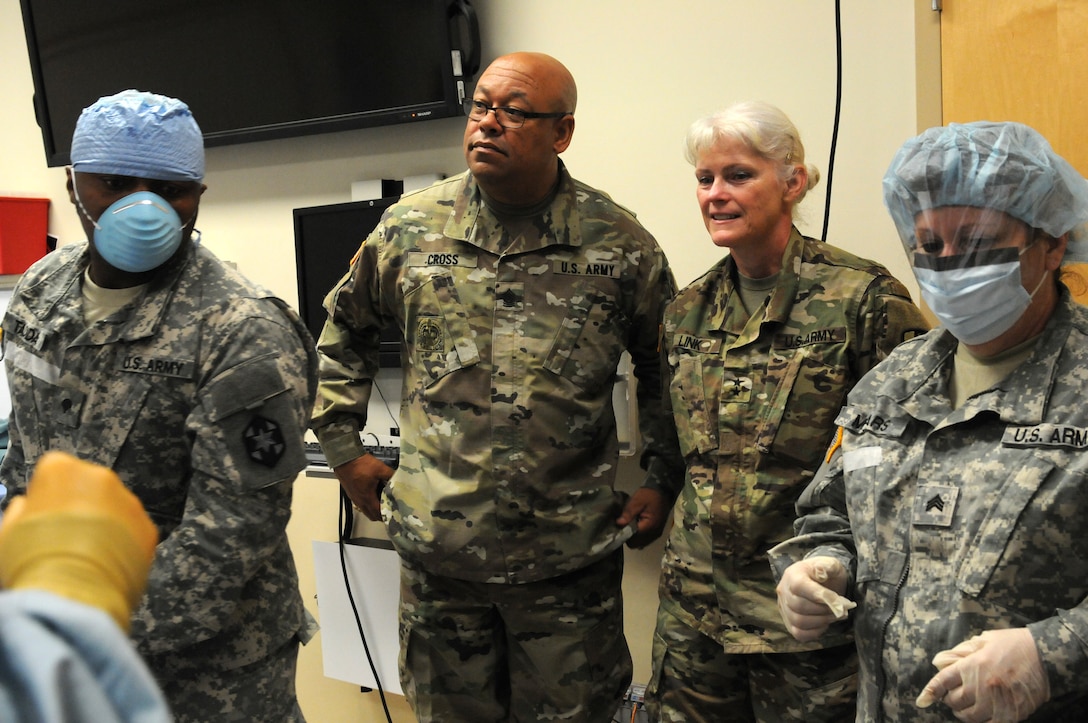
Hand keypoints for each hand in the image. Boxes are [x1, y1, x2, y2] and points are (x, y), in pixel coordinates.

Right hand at [0, 451, 157, 629]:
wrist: (72, 594)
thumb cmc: (32, 563)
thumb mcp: (7, 534)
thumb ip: (19, 512)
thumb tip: (26, 507)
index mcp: (60, 470)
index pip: (56, 470)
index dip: (48, 496)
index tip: (44, 516)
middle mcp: (100, 478)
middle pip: (90, 487)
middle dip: (81, 507)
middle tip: (67, 538)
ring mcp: (129, 502)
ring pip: (115, 508)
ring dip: (105, 525)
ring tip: (87, 555)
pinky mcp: (148, 527)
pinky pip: (134, 531)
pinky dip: (124, 544)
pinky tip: (106, 564)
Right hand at [333, 453, 394, 520]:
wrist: (345, 458)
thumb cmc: (360, 464)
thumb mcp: (380, 469)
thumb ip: (391, 475)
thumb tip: (400, 479)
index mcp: (367, 497)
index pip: (378, 514)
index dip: (386, 516)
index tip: (393, 514)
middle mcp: (359, 500)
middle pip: (371, 515)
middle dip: (380, 515)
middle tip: (389, 509)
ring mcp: (354, 497)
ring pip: (365, 510)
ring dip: (373, 509)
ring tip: (382, 502)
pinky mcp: (351, 493)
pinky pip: (360, 503)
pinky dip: (367, 503)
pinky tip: (373, 494)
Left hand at [615, 487, 670, 548]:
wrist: (663, 491)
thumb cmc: (649, 495)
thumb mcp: (637, 500)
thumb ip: (628, 512)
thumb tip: (619, 523)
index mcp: (649, 526)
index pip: (632, 538)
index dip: (624, 533)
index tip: (618, 526)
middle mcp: (654, 534)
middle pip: (636, 544)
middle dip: (628, 536)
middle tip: (623, 525)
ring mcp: (656, 534)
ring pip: (640, 543)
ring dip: (633, 537)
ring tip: (629, 525)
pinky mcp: (656, 532)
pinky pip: (645, 540)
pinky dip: (639, 536)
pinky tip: (636, 526)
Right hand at [776, 556, 854, 641]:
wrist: (822, 582)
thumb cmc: (827, 573)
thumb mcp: (831, 564)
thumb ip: (827, 567)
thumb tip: (821, 572)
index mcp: (792, 574)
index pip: (799, 586)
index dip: (819, 596)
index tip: (840, 602)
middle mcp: (783, 591)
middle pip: (799, 606)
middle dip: (825, 610)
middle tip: (844, 609)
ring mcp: (784, 608)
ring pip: (799, 622)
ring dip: (822, 621)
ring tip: (837, 615)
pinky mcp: (789, 623)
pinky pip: (799, 633)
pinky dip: (815, 632)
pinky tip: (825, 623)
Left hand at [916, 628, 1048, 721]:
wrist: (1045, 655)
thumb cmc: (1013, 644)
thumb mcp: (984, 640)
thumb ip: (962, 651)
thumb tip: (941, 662)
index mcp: (971, 664)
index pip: (942, 681)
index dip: (930, 692)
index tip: (922, 701)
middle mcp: (980, 684)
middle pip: (954, 701)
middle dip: (952, 700)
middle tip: (955, 696)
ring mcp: (996, 700)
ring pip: (970, 716)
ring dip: (965, 713)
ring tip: (968, 708)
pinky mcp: (1011, 713)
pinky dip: (984, 722)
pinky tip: (984, 717)